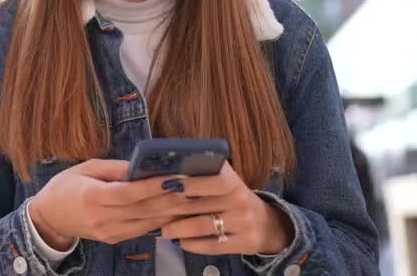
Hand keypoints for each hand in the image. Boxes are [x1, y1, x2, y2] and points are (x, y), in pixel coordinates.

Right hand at [28, 159, 177, 248]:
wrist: (49, 217)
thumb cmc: (66, 186)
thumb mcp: (86, 168)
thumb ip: (114, 168)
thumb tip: (143, 165)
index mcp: (92, 198)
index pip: (128, 194)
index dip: (153, 186)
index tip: (174, 177)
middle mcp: (102, 219)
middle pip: (142, 210)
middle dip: (170, 199)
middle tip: (193, 187)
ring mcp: (109, 233)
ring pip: (147, 223)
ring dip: (171, 212)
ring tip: (191, 198)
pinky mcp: (114, 239)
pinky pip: (142, 230)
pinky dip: (160, 220)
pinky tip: (175, 211)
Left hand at [155, 162, 294, 255]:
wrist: (267, 224)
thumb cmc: (233, 198)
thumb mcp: (224, 182)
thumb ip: (202, 175)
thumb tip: (166, 171)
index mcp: (233, 181)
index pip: (210, 179)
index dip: (187, 182)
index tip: (162, 184)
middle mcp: (240, 200)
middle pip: (199, 205)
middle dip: (171, 208)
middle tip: (149, 211)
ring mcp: (243, 223)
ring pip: (204, 226)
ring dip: (179, 229)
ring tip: (162, 231)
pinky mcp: (244, 243)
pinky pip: (214, 245)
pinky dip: (194, 245)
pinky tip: (180, 243)